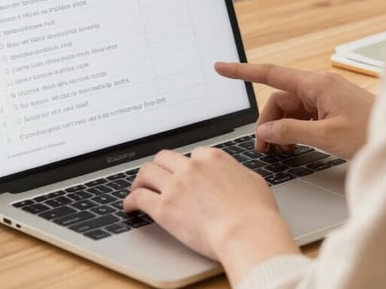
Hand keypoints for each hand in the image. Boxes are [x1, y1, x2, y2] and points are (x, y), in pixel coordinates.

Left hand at [123, 148, 297, 284]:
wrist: (246, 232)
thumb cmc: (256, 213)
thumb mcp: (253, 182)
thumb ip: (238, 174)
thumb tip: (236, 177)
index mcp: (213, 158)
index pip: (193, 154)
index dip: (188, 165)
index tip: (184, 173)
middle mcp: (191, 167)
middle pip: (165, 158)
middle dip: (160, 166)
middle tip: (156, 176)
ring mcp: (176, 186)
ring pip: (147, 172)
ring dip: (140, 179)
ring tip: (137, 187)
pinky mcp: (164, 208)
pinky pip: (139, 197)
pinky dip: (131, 200)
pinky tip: (129, 206)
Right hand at [216, 62, 373, 159]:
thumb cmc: (372, 134)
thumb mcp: (327, 137)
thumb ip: (291, 131)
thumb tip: (266, 131)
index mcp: (317, 84)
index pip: (271, 73)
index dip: (243, 71)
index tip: (222, 68)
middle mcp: (319, 86)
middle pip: (279, 98)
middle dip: (268, 121)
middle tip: (265, 148)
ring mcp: (326, 98)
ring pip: (290, 109)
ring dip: (281, 129)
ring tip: (281, 151)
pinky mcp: (332, 109)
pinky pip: (303, 116)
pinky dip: (294, 130)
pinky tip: (295, 146)